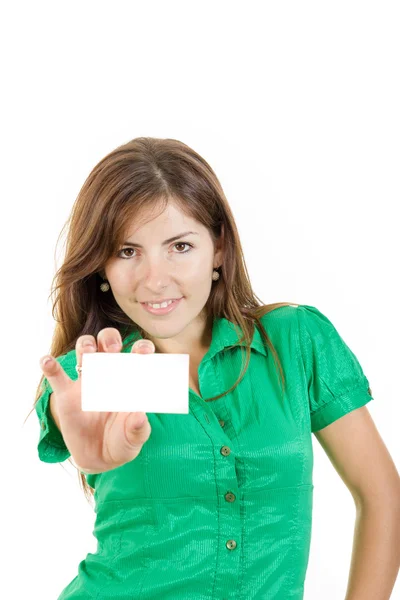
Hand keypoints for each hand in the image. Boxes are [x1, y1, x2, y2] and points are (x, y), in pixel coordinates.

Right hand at [40, 329, 154, 473]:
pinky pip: (56, 376)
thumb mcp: (134, 437)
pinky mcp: (67, 396)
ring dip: (86, 346)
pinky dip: (50, 366)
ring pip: (85, 352)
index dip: (141, 347)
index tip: (143, 351)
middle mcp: (109, 375)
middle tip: (113, 349)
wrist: (100, 459)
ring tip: (88, 352)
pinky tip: (47, 362)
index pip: (137, 354)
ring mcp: (86, 383)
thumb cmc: (122, 441)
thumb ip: (138, 428)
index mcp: (129, 380)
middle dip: (110, 339)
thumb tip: (140, 416)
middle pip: (108, 344)